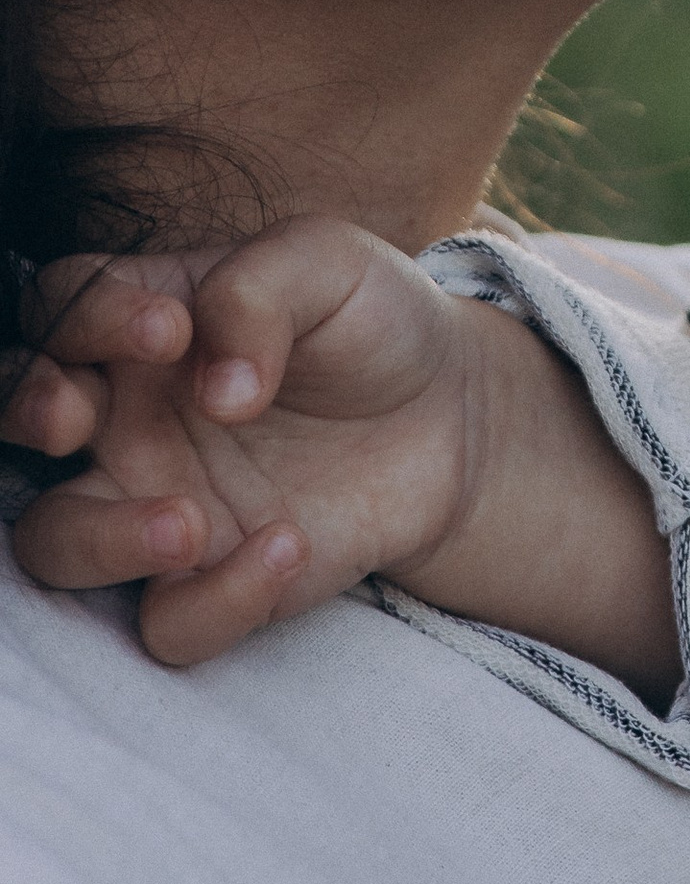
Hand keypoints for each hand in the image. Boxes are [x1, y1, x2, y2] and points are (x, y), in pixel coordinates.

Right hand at [5, 220, 677, 694]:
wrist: (453, 414)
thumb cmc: (369, 323)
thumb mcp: (328, 263)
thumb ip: (256, 289)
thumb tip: (216, 386)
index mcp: (140, 327)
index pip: (60, 308)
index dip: (86, 319)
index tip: (168, 330)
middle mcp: (125, 416)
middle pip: (17, 420)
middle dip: (25, 414)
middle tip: (71, 417)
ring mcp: (156, 503)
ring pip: (56, 543)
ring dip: (103, 537)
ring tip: (192, 523)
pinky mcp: (208, 582)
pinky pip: (169, 620)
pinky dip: (220, 596)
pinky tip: (292, 543)